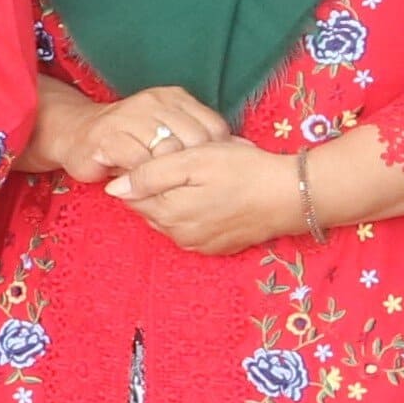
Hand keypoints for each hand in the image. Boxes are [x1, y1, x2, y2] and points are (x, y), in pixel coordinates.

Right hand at [33, 82, 228, 185]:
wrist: (74, 134)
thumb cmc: (128, 140)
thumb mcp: (167, 132)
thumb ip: (196, 138)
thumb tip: (244, 151)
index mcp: (173, 97)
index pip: (213, 126)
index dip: (216, 154)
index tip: (210, 173)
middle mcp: (153, 102)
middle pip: (194, 141)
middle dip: (194, 168)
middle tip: (187, 186)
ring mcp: (129, 116)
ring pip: (167, 152)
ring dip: (169, 175)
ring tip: (164, 187)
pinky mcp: (108, 136)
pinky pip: (140, 163)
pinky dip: (146, 179)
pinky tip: (143, 185)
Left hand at [108, 138, 307, 255]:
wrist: (291, 195)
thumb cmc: (242, 171)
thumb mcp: (192, 160)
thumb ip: (149, 175)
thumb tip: (113, 188)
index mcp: (167, 213)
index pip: (130, 195)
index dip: (137, 172)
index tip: (156, 155)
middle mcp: (178, 235)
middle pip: (149, 207)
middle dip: (156, 187)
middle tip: (183, 163)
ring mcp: (198, 244)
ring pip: (170, 218)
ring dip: (175, 199)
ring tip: (201, 177)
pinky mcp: (217, 247)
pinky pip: (191, 228)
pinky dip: (194, 212)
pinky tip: (212, 194)